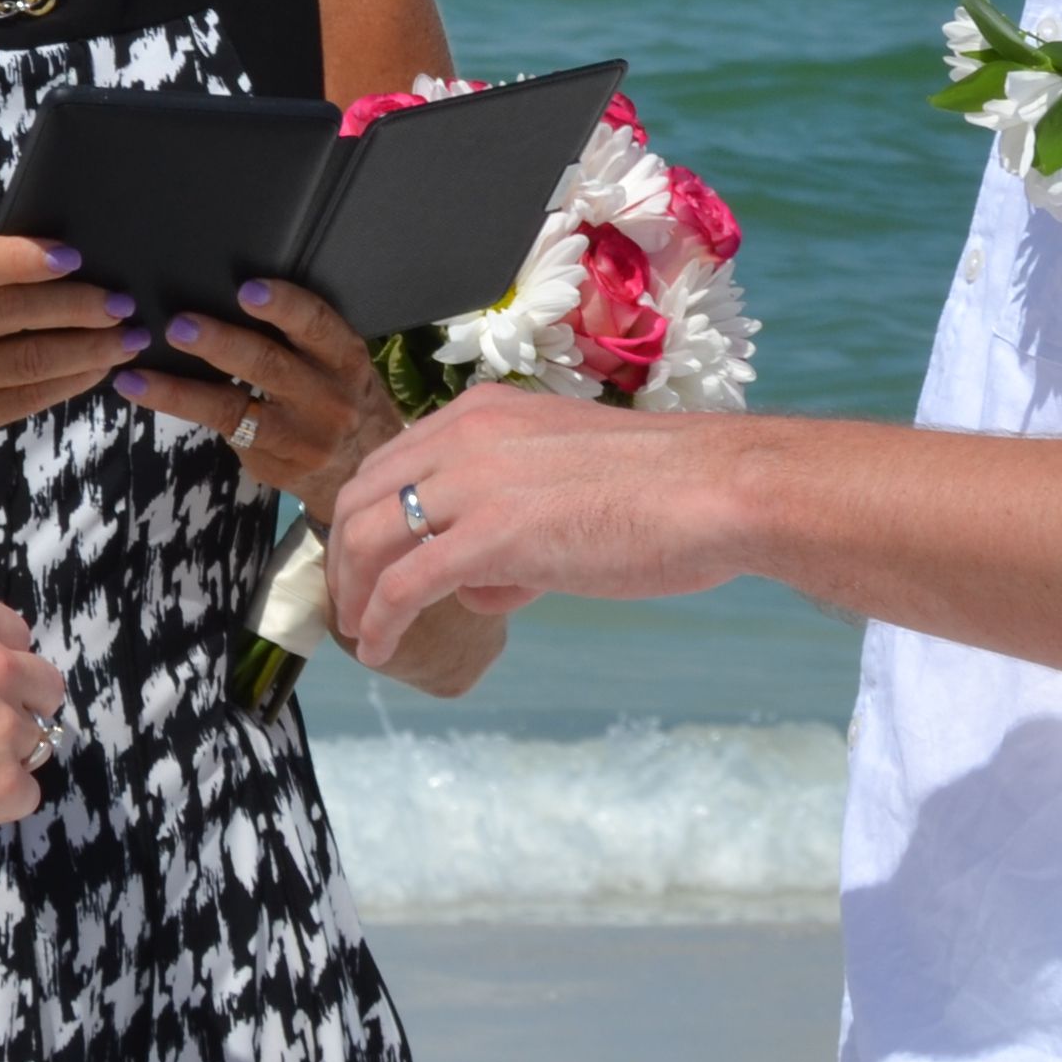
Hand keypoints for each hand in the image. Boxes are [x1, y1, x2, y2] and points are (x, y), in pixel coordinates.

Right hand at [0, 197, 147, 502]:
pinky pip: (30, 397)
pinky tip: (102, 366)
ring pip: (29, 360)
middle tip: (122, 300)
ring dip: (88, 348)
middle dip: (77, 305)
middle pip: (13, 313)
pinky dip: (73, 382)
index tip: (72, 256)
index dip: (22, 258)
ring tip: (129, 336)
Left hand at [122, 276, 393, 531]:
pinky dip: (177, 405)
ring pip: (233, 406)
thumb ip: (301, 336)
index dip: (283, 306)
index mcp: (344, 358)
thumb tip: (231, 290)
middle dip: (221, 344)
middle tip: (179, 326)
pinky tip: (141, 390)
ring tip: (139, 371)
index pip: (316, 325)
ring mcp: (298, 435)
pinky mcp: (269, 460)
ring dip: (181, 388)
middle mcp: (326, 398)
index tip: (247, 289)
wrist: (362, 469)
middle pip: (269, 366)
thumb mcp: (338, 364)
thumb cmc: (339, 397)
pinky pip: (218, 429)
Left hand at [340, 390, 741, 669]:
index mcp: (486, 413)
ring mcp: (475, 483)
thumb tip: (482, 587)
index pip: (394, 460)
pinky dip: (379, 621)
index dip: (367, 514)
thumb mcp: (571, 485)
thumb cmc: (667, 492)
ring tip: (359, 632)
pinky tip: (378, 648)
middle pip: (365, 495)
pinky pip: (404, 585)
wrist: (717, 490)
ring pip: (369, 537)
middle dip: (345, 554)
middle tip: (349, 601)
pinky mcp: (491, 537)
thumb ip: (515, 526)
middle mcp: (467, 436)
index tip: (364, 557)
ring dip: (352, 591)